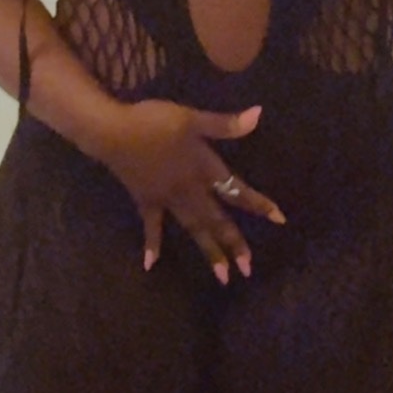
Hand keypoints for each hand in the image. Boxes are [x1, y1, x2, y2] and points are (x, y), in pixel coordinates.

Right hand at [97, 100, 286, 285]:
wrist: (113, 132)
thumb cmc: (154, 122)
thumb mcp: (192, 118)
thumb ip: (225, 124)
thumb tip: (258, 115)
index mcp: (203, 170)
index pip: (236, 190)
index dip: (258, 203)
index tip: (280, 219)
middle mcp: (189, 191)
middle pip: (216, 220)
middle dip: (233, 244)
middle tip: (247, 269)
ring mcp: (166, 199)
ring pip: (192, 229)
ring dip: (208, 251)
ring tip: (222, 277)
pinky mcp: (145, 200)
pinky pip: (152, 226)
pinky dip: (152, 243)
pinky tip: (151, 264)